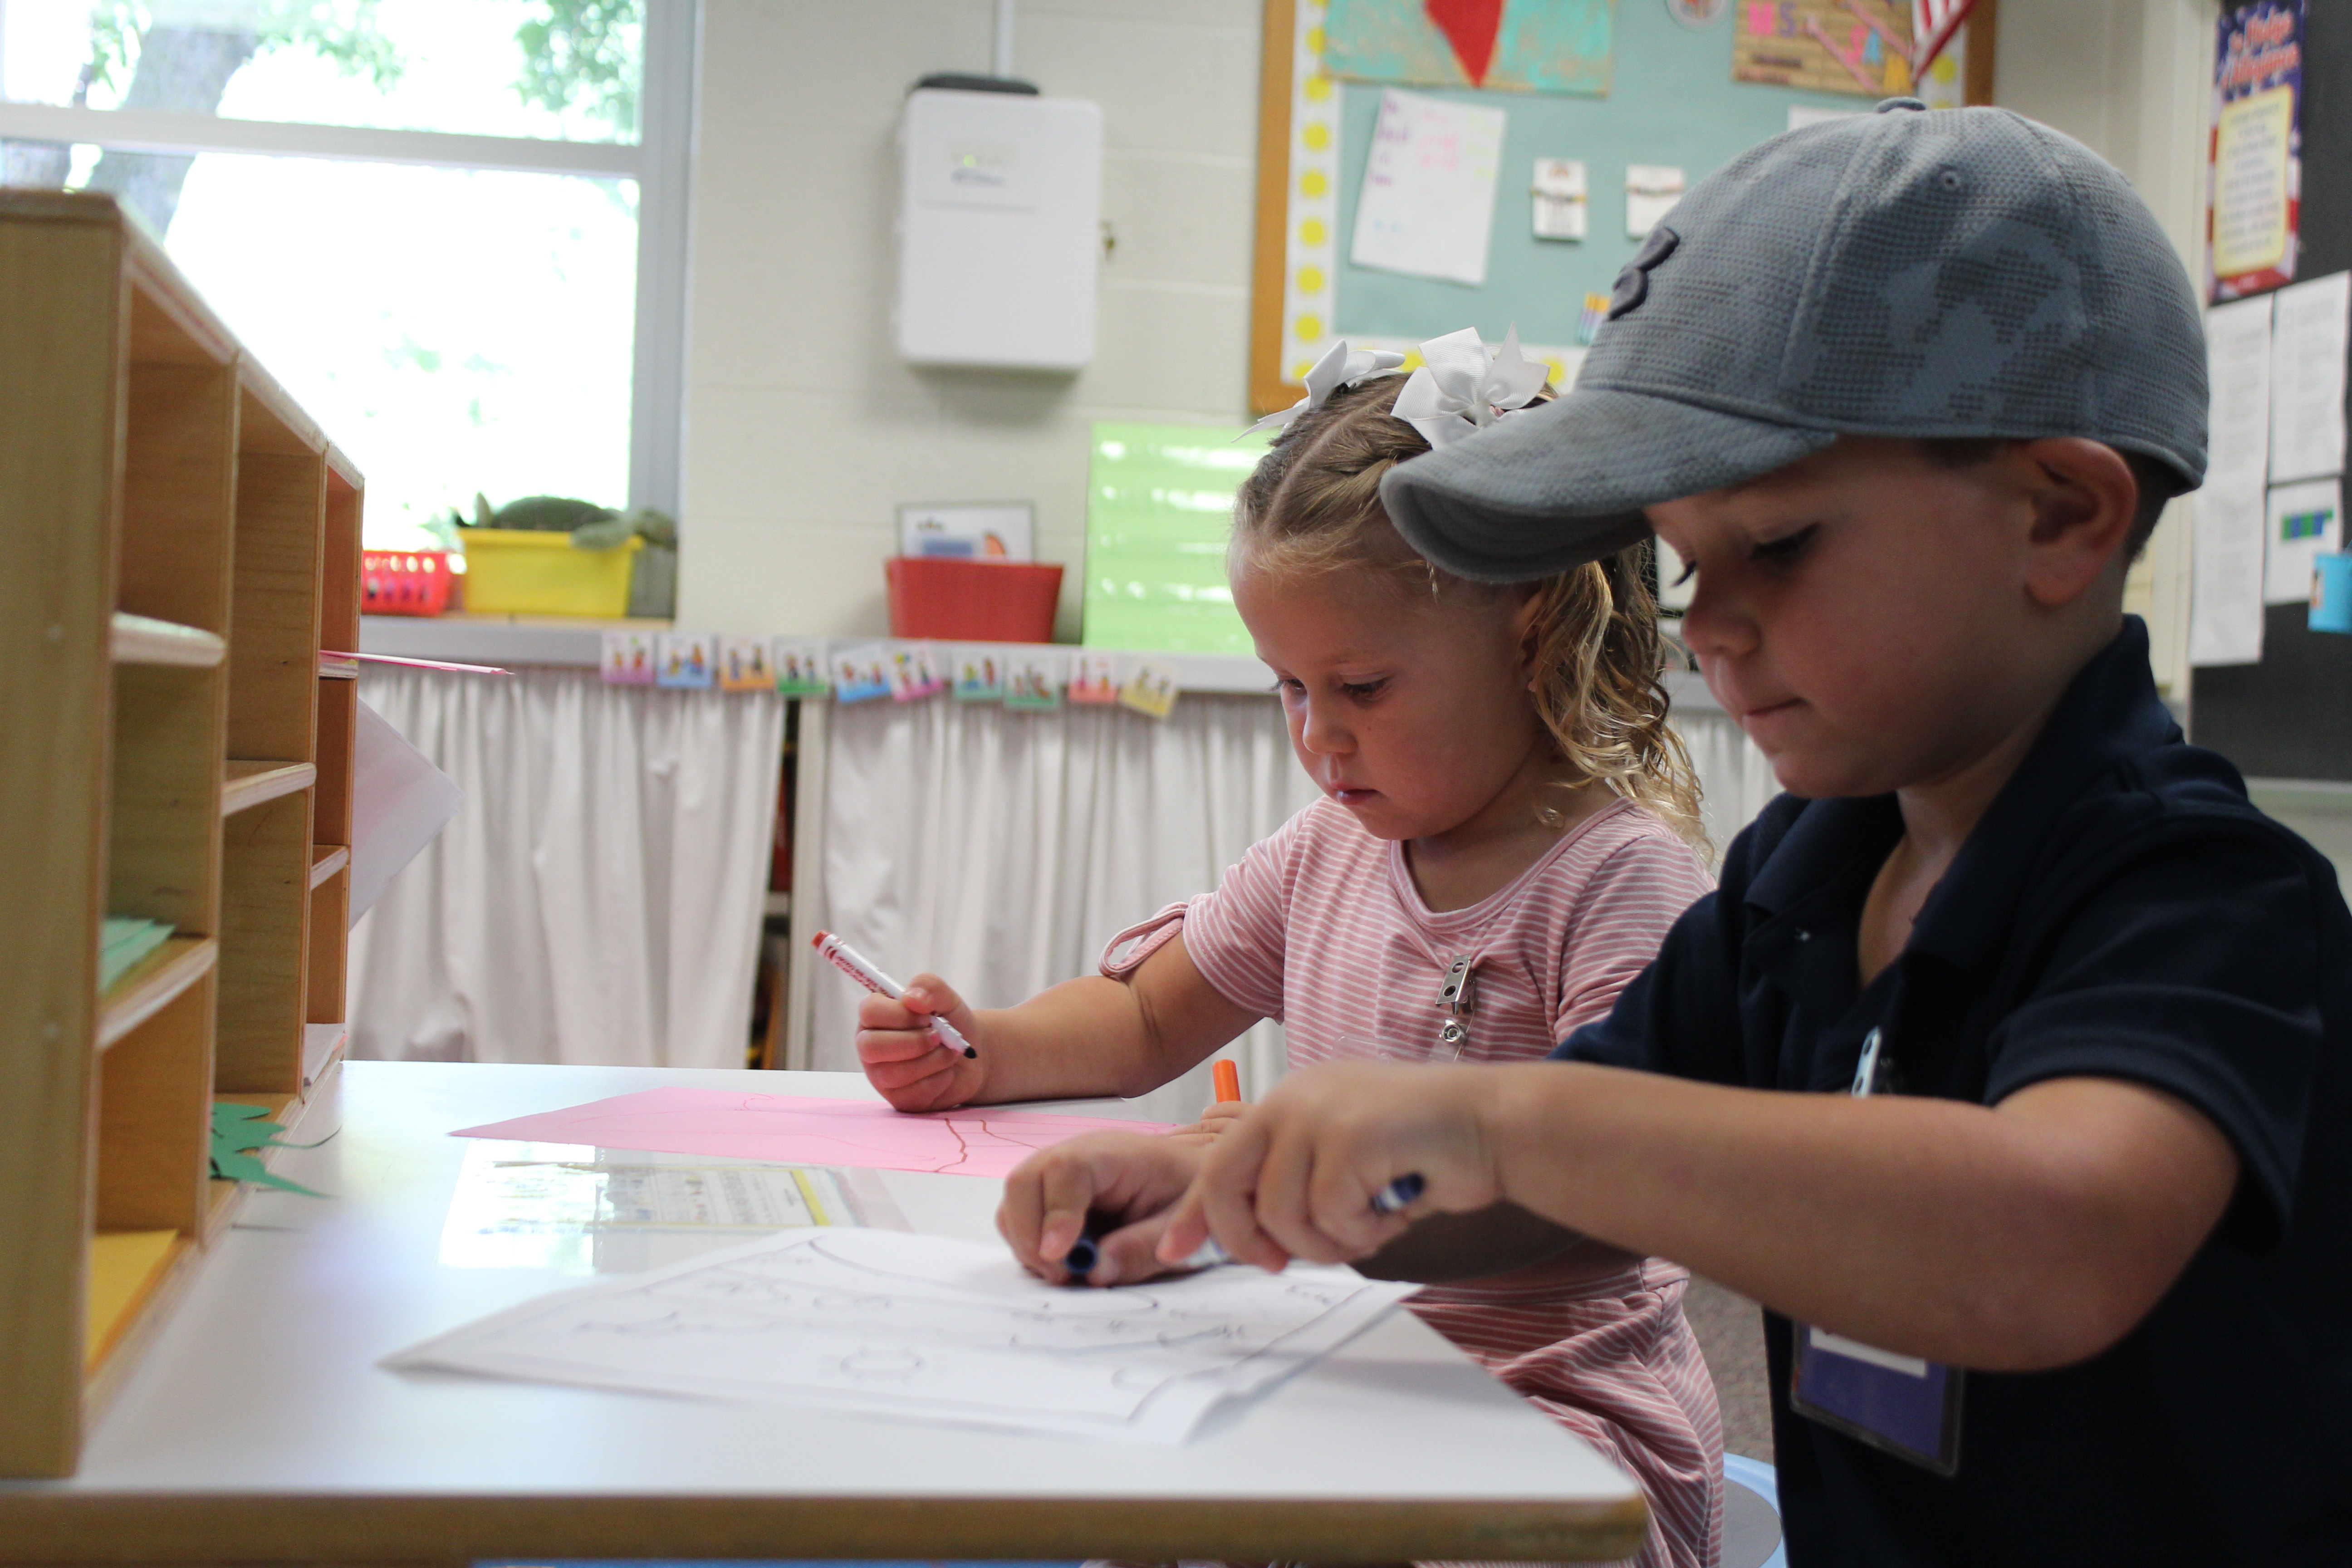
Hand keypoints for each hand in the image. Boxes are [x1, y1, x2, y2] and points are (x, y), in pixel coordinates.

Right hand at [856, 973, 984, 1110]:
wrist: (973, 1056)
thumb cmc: (951, 1023)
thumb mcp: (947, 998)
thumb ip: (929, 987)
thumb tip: (911, 998)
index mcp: (876, 1017)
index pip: (869, 1011)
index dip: (900, 1014)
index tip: (926, 1016)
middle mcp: (871, 1045)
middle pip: (870, 1046)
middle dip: (912, 1042)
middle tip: (938, 1036)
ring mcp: (881, 1075)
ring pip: (892, 1073)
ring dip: (931, 1061)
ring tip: (948, 1053)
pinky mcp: (898, 1098)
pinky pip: (913, 1093)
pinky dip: (939, 1080)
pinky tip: (946, 1072)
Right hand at [998, 1131, 1205, 1286]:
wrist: (1192, 1181)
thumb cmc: (1188, 1195)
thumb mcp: (1180, 1225)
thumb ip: (1142, 1248)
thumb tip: (1093, 1272)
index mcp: (1112, 1153)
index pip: (1066, 1171)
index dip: (1056, 1213)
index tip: (1059, 1256)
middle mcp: (1075, 1155)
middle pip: (1024, 1182)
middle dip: (1030, 1235)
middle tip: (1061, 1275)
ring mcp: (1057, 1174)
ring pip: (1015, 1202)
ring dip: (1028, 1243)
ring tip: (1066, 1272)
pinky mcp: (1050, 1195)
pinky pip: (1021, 1217)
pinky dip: (1032, 1245)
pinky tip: (1065, 1262)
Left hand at [1157, 1061, 1505, 1271]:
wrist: (1492, 1125)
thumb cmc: (1426, 1151)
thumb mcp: (1344, 1161)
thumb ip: (1296, 1185)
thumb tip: (1256, 1241)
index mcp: (1287, 1103)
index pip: (1218, 1163)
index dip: (1194, 1213)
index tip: (1172, 1251)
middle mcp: (1293, 1100)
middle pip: (1228, 1185)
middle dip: (1246, 1239)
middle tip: (1279, 1263)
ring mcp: (1319, 1114)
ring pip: (1282, 1214)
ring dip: (1328, 1242)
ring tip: (1370, 1222)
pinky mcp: (1349, 1137)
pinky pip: (1329, 1216)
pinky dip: (1363, 1232)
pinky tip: (1394, 1209)